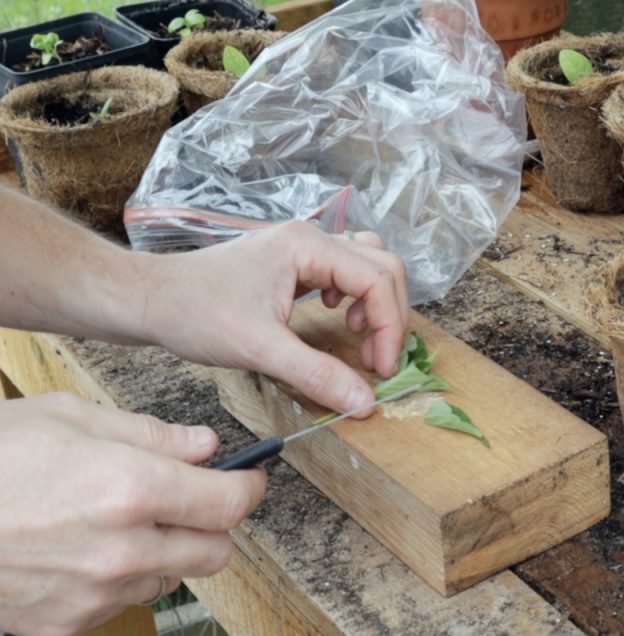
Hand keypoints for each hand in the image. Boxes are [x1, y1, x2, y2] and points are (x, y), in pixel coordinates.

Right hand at [0, 393, 264, 634]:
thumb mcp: (71, 418)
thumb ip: (151, 435)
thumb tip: (204, 446)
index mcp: (132, 490)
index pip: (231, 503)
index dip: (248, 488)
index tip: (248, 478)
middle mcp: (123, 550)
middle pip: (215, 552)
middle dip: (213, 523)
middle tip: (189, 499)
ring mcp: (93, 595)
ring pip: (169, 579)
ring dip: (164, 552)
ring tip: (119, 521)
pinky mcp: (62, 625)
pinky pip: (119, 604)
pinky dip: (118, 579)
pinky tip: (82, 551)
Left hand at [142, 221, 409, 415]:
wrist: (148, 299)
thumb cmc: (194, 313)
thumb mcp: (259, 349)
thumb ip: (317, 374)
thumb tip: (364, 403)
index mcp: (307, 247)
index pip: (378, 280)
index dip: (389, 326)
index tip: (380, 369)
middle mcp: (310, 237)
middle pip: (383, 266)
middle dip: (388, 315)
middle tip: (376, 359)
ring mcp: (301, 246)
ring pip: (368, 262)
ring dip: (375, 299)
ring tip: (356, 333)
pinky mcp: (291, 260)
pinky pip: (345, 267)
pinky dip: (354, 293)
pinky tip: (335, 316)